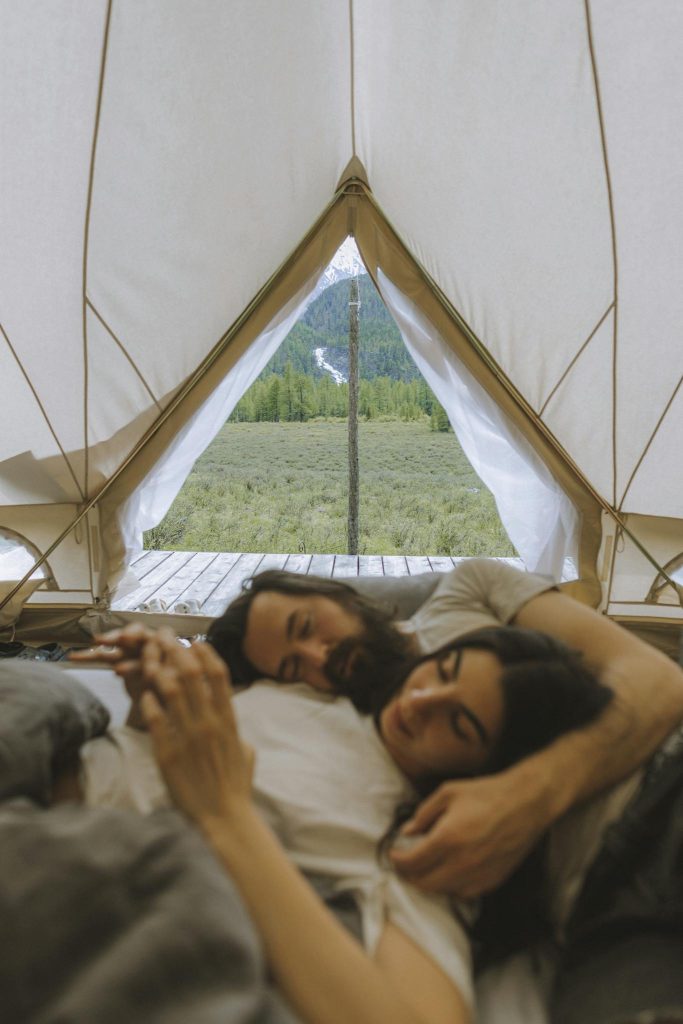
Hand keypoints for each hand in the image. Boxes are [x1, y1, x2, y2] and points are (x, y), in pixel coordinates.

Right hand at [69, 623, 166, 727]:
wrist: (165, 705)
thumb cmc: (176, 692)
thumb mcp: (176, 684)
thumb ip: (166, 674)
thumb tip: (155, 668)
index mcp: (166, 647)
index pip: (155, 636)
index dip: (143, 637)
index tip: (129, 640)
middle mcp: (149, 644)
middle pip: (134, 635)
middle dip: (123, 636)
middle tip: (112, 640)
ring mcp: (133, 652)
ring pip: (117, 644)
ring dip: (106, 643)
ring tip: (97, 642)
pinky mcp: (119, 662)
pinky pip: (104, 657)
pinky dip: (90, 656)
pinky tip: (74, 656)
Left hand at [140, 632, 252, 829]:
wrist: (223, 818)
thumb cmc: (236, 789)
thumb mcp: (247, 754)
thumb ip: (240, 736)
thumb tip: (237, 730)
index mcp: (229, 720)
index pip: (218, 675)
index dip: (205, 652)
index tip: (193, 641)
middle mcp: (208, 723)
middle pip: (190, 674)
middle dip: (175, 650)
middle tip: (163, 638)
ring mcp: (187, 736)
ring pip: (169, 690)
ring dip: (157, 669)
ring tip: (148, 660)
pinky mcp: (167, 752)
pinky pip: (154, 718)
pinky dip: (147, 701)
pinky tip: (143, 695)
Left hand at [389, 771, 547, 898]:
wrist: (526, 804)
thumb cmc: (487, 794)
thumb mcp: (448, 792)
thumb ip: (424, 813)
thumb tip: (407, 832)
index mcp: (447, 838)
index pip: (412, 862)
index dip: (397, 861)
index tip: (392, 855)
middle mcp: (462, 862)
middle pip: (424, 883)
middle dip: (408, 875)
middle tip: (404, 865)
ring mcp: (479, 875)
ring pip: (443, 892)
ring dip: (428, 883)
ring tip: (423, 869)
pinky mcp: (493, 880)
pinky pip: (464, 894)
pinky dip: (450, 888)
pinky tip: (448, 874)